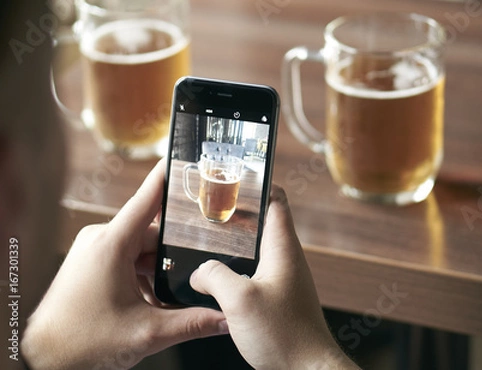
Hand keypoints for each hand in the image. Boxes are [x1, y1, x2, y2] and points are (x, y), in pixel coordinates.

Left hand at [22, 159, 227, 369]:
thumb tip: (227, 319)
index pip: (148, 199)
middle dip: (174, 256)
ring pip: (140, 250)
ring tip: (167, 301)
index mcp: (112, 245)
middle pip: (152, 234)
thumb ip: (193, 323)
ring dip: (158, 272)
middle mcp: (100, 240)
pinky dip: (142, 278)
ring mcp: (93, 252)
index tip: (184, 157)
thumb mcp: (147, 333)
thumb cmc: (83, 344)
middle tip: (197, 274)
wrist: (43, 361)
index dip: (168, 177)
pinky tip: (151, 304)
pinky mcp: (90, 264)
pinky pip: (126, 261)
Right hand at [190, 185, 358, 368]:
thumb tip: (197, 272)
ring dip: (232, 245)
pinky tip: (214, 280)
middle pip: (262, 222)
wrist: (306, 369)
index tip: (232, 175)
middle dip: (236, 214)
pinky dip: (235, 269)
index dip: (257, 182)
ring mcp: (283, 277)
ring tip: (203, 243)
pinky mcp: (277, 296)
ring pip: (256, 249)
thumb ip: (213, 277)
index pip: (276, 200)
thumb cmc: (284, 335)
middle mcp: (286, 258)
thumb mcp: (239, 300)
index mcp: (283, 248)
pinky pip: (254, 272)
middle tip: (206, 211)